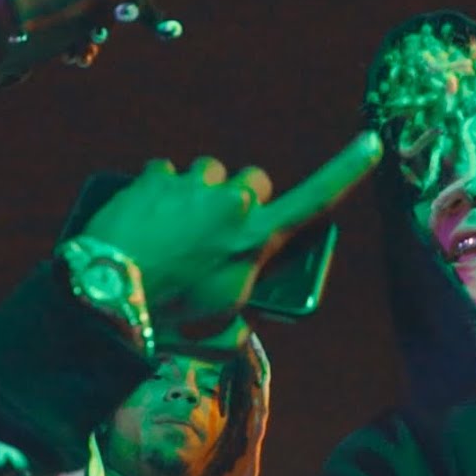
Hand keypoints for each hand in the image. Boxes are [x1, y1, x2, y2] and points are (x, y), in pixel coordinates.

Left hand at [80, 131, 382, 323]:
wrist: (105, 296)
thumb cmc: (167, 319)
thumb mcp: (217, 333)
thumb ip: (240, 321)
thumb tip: (242, 321)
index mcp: (256, 239)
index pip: (314, 199)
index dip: (347, 170)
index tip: (370, 142)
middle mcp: (231, 203)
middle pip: (253, 180)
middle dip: (241, 198)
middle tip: (218, 229)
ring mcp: (191, 186)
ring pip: (208, 173)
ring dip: (198, 194)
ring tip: (174, 228)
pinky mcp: (154, 177)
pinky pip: (165, 173)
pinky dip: (159, 192)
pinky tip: (145, 220)